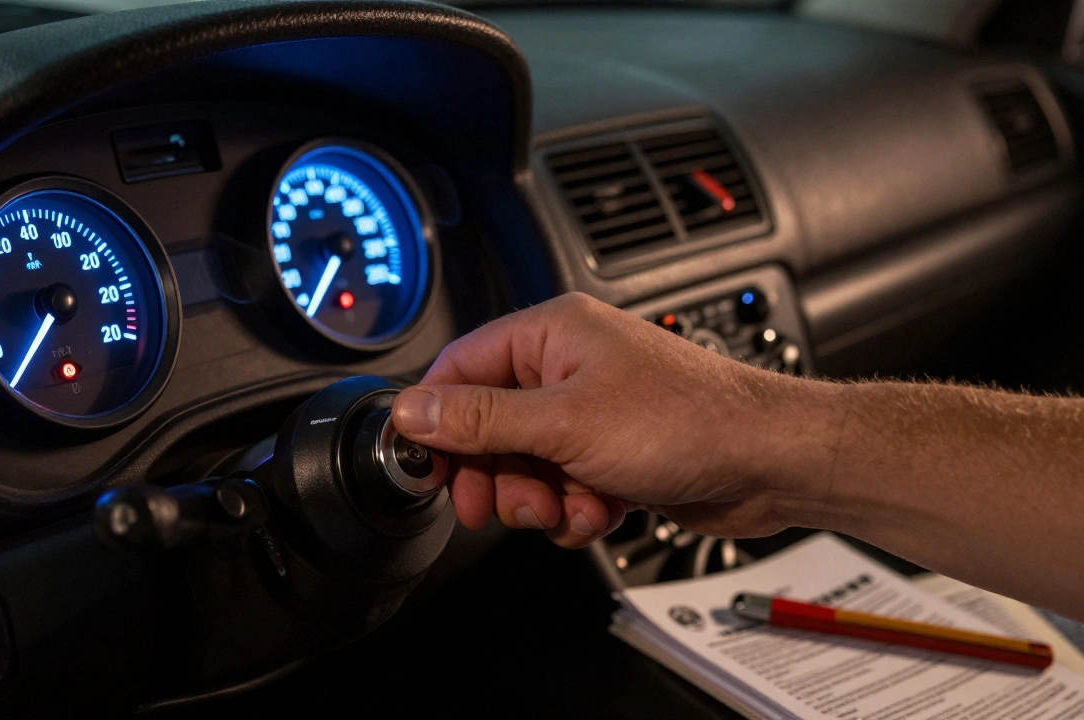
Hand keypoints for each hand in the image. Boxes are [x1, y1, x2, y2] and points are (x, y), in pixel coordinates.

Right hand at [391, 292, 818, 547]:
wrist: (769, 463)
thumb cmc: (690, 421)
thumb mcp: (565, 424)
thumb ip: (481, 420)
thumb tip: (414, 410)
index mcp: (551, 334)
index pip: (461, 367)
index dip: (436, 419)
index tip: (423, 462)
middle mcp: (568, 368)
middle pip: (488, 425)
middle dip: (494, 473)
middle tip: (494, 504)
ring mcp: (591, 413)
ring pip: (524, 464)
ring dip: (538, 497)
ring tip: (569, 504)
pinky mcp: (611, 453)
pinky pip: (561, 485)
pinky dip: (573, 507)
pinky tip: (600, 510)